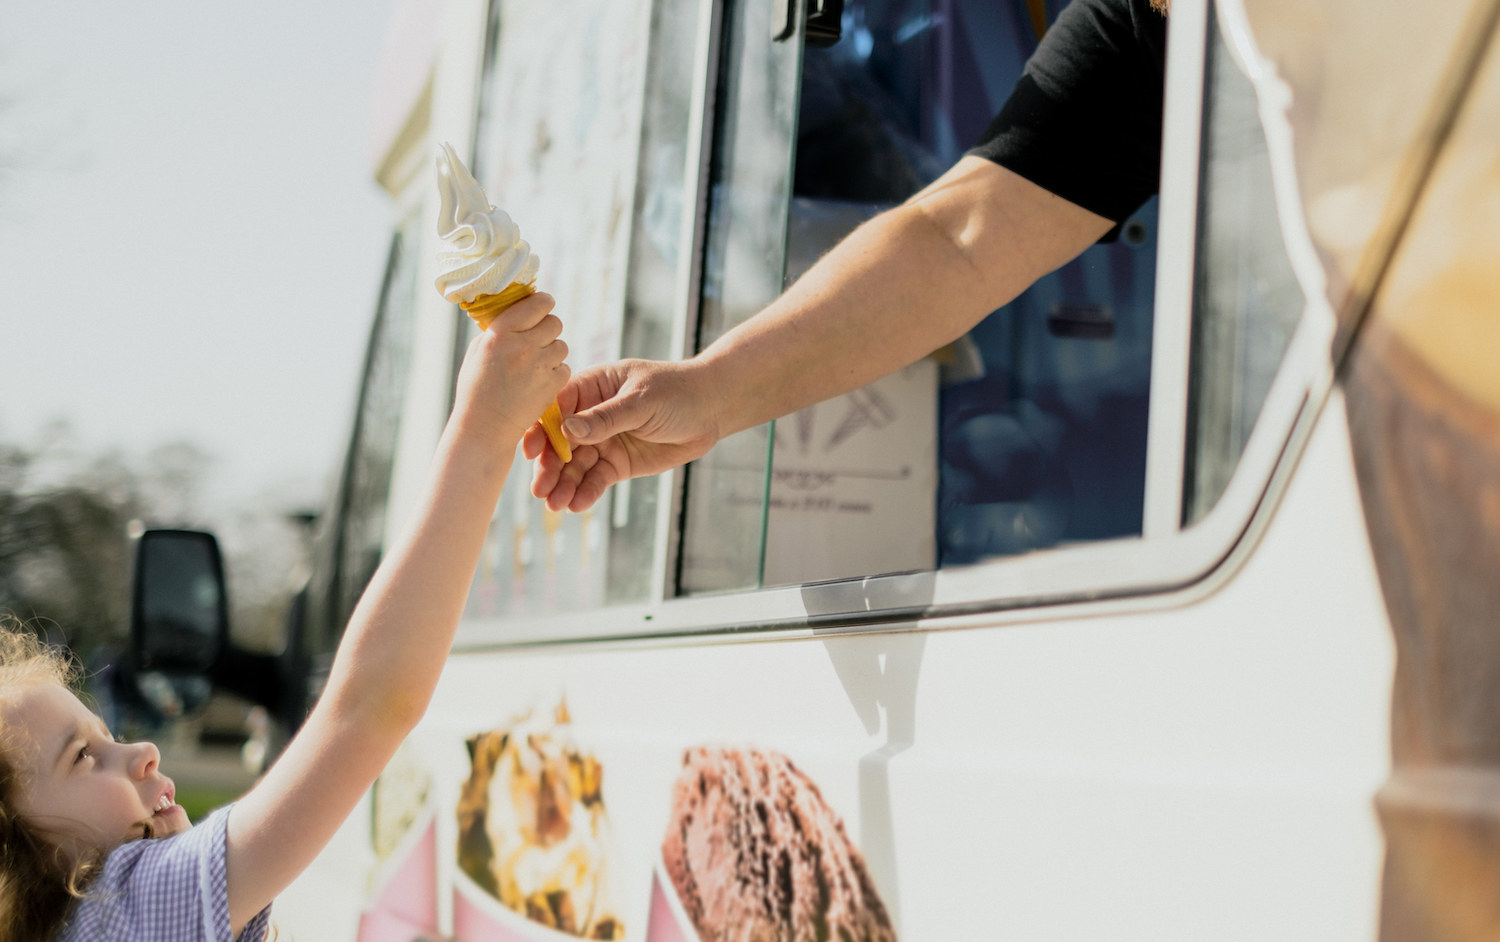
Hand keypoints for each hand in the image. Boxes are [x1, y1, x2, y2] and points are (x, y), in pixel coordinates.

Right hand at [453, 292, 569, 445]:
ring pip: (561, 345)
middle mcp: (523, 345)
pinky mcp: (552, 385)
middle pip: (554, 322)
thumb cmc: (476, 388)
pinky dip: (555, 373)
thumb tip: (517, 313)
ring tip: (535, 365)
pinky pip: (565, 368)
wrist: (484, 426)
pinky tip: (539, 381)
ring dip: (552, 352)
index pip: (538, 303)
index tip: (542, 307)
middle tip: (537, 340)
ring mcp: (540, 365)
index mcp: (501, 332)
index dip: (543, 303)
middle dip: (548, 328)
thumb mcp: (477, 350)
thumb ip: (498, 329)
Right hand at [525, 358, 721, 511]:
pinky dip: (586, 492)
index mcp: (591, 387)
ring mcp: (603, 441)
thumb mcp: (641, 401)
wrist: (711, 410)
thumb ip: (606, 417)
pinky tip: (576, 505)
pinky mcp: (617, 464)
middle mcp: (591, 415)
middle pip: (560, 442)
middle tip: (540, 489)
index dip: (540, 429)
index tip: (531, 451)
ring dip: (564, 484)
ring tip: (555, 504)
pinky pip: (596, 479)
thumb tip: (567, 429)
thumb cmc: (676, 392)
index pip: (556, 408)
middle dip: (549, 466)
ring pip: (575, 466)